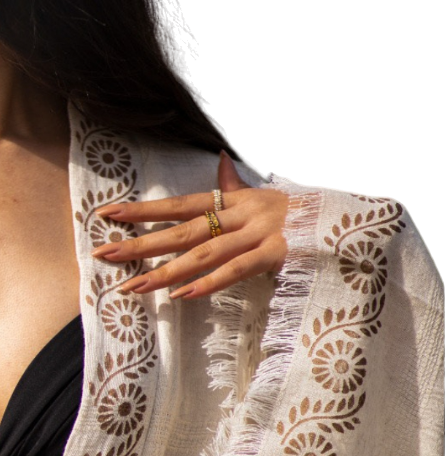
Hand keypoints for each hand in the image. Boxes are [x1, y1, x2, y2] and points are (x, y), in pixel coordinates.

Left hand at [91, 150, 288, 299]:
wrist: (350, 219)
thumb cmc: (302, 214)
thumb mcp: (265, 197)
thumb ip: (236, 186)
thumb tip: (220, 159)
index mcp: (235, 202)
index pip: (179, 205)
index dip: (143, 210)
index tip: (107, 215)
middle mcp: (241, 214)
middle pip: (182, 230)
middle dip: (141, 243)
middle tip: (104, 254)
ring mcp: (258, 233)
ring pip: (204, 253)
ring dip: (166, 272)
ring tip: (133, 286)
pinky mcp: (276, 254)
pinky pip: (237, 270)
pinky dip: (208, 283)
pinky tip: (182, 296)